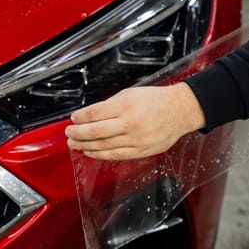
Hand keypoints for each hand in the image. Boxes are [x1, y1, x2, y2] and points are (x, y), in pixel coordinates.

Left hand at [65, 82, 205, 160]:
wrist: (180, 111)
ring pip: (104, 145)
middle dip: (78, 133)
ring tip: (74, 144)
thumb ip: (110, 105)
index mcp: (126, 105)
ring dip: (85, 146)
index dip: (80, 117)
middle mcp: (131, 123)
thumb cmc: (156, 100)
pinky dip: (100, 154)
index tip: (73, 118)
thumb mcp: (131, 93)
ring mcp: (137, 139)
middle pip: (96, 131)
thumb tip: (90, 116)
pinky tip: (90, 152)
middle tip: (69, 133)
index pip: (95, 113)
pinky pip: (116, 155)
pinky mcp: (142, 151)